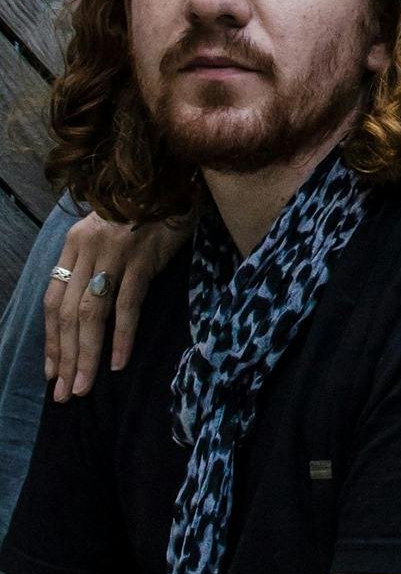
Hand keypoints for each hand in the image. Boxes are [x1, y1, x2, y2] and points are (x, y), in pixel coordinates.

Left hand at [42, 213, 188, 400]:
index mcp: (75, 244)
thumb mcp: (111, 231)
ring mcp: (115, 253)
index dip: (51, 338)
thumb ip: (96, 261)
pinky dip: (121, 336)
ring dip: (86, 354)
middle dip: (65, 357)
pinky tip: (118, 362)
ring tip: (83, 386)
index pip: (52, 299)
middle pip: (67, 312)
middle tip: (65, 393)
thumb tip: (85, 305)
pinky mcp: (142, 257)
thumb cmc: (148, 210)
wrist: (177, 180)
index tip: (53, 371)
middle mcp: (88, 249)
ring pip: (91, 313)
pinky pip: (127, 304)